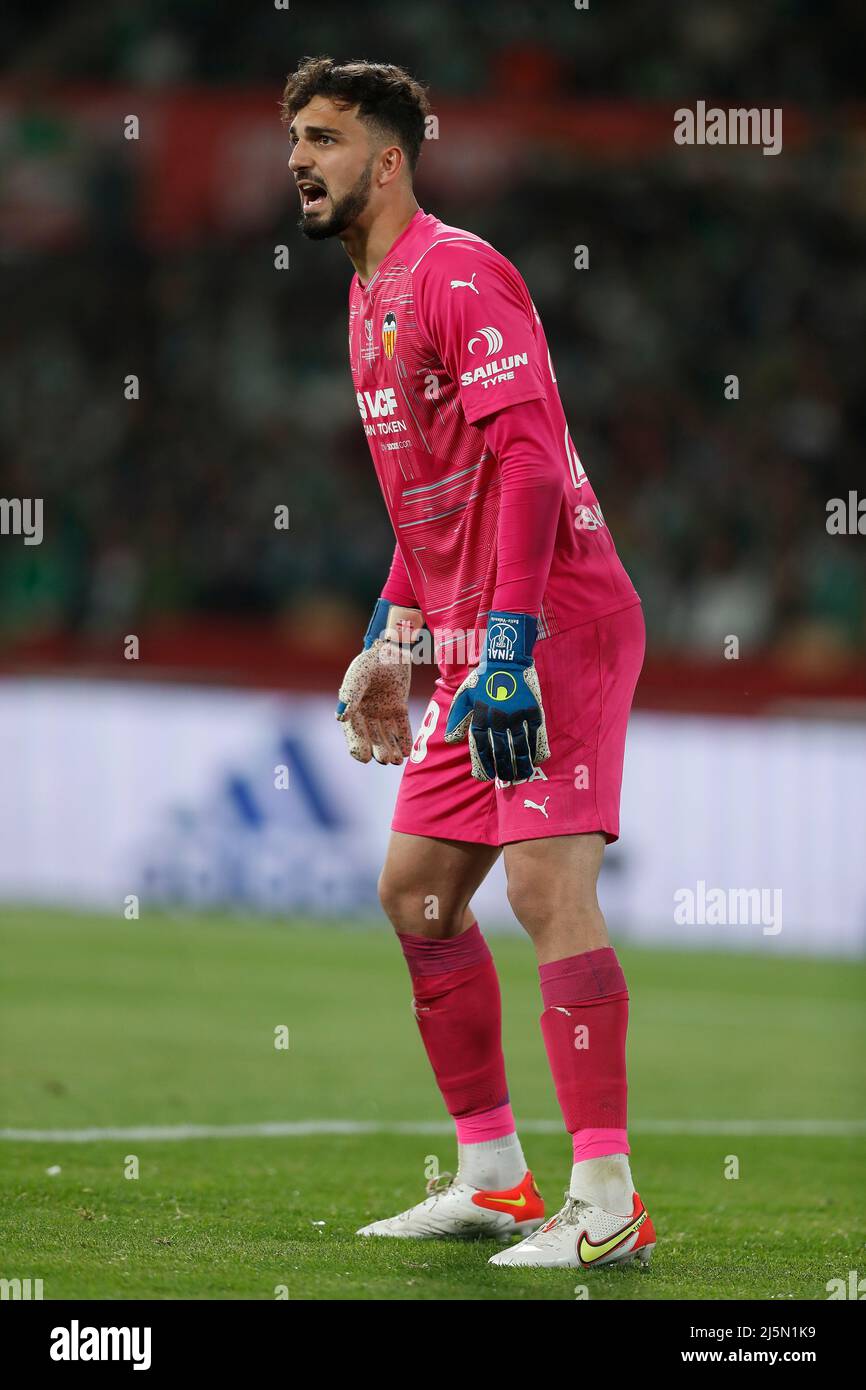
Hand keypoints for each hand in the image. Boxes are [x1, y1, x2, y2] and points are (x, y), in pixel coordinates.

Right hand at [335, 601, 421, 765]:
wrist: (393, 646)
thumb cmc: (372, 659)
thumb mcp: (360, 674)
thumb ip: (350, 694)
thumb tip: (340, 718)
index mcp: (352, 706)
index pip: (353, 730)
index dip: (357, 745)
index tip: (364, 758)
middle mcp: (366, 711)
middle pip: (371, 736)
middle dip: (377, 750)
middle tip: (384, 760)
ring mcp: (382, 710)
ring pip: (386, 734)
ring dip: (390, 748)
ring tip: (395, 761)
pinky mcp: (398, 707)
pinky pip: (400, 727)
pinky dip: (403, 739)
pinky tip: (406, 752)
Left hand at [444, 611, 549, 782]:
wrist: (507, 659)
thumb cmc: (483, 678)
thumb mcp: (464, 695)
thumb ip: (456, 718)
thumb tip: (450, 741)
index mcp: (480, 716)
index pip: (480, 747)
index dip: (483, 764)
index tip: (486, 776)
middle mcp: (497, 718)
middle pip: (501, 751)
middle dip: (503, 769)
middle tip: (507, 781)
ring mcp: (516, 715)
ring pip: (520, 746)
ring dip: (521, 764)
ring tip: (523, 776)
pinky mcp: (532, 710)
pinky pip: (535, 734)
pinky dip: (536, 748)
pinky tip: (536, 759)